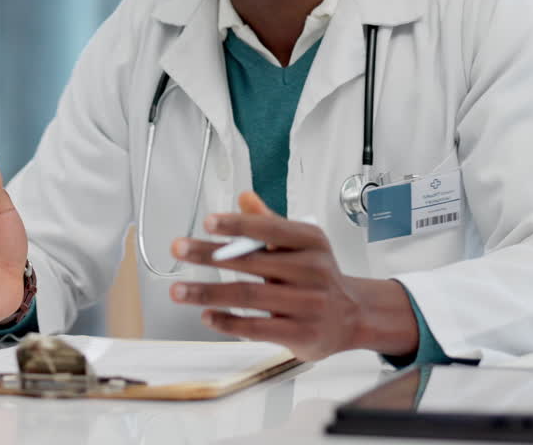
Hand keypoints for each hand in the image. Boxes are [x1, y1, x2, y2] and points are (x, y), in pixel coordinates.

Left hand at [169, 192, 417, 361]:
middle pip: (252, 262)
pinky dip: (228, 322)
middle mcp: (312, 271)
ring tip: (179, 290)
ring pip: (249, 296)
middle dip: (209, 255)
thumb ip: (269, 223)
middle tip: (179, 249)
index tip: (208, 221)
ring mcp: (308, 305)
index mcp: (311, 242)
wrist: (354, 316)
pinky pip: (257, 328)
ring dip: (208, 293)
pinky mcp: (301, 334)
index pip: (271, 229)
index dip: (238, 225)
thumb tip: (244, 197)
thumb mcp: (302, 244)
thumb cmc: (318, 276)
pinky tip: (207, 315)